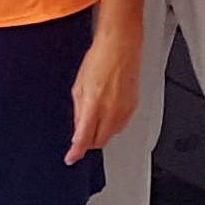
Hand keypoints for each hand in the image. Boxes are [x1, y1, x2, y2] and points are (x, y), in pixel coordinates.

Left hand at [67, 28, 139, 164]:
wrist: (121, 46)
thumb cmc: (100, 59)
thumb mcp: (79, 86)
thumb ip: (78, 111)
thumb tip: (77, 127)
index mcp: (94, 105)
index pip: (84, 138)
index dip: (76, 152)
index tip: (71, 158)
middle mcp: (111, 110)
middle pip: (99, 141)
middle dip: (88, 142)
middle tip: (81, 137)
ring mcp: (124, 110)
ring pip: (111, 134)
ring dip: (101, 133)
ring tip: (94, 118)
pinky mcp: (133, 106)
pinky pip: (121, 125)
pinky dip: (112, 125)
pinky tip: (106, 113)